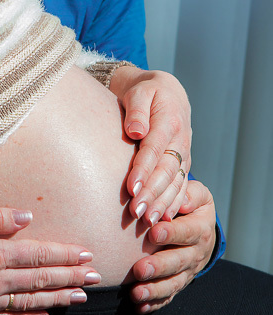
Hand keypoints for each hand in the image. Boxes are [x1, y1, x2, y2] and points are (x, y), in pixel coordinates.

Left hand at [109, 65, 190, 226]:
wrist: (167, 92)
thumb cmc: (146, 92)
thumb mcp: (139, 92)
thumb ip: (137, 111)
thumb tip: (135, 131)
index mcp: (169, 121)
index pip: (154, 149)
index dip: (143, 170)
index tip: (130, 188)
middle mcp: (180, 141)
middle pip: (166, 171)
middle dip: (152, 194)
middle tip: (137, 212)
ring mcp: (184, 154)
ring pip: (176, 183)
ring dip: (163, 204)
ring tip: (148, 222)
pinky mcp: (183, 164)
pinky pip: (181, 187)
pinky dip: (174, 205)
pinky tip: (165, 221)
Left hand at [128, 180, 216, 313]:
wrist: (201, 229)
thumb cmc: (191, 207)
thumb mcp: (198, 195)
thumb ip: (190, 194)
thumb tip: (181, 200)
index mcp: (201, 229)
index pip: (187, 232)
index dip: (172, 233)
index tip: (153, 233)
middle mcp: (195, 253)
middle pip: (178, 262)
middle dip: (159, 267)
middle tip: (140, 269)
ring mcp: (187, 272)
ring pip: (172, 284)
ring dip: (154, 290)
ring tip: (136, 293)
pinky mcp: (177, 283)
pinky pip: (168, 297)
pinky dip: (154, 303)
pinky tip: (139, 306)